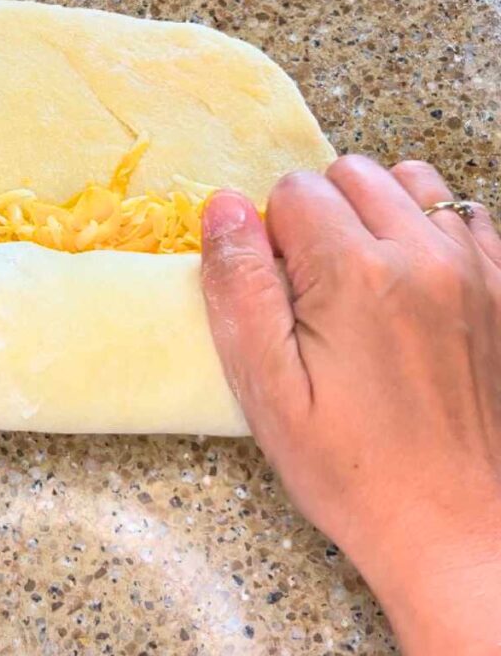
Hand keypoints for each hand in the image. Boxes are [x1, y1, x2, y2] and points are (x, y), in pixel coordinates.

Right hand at [200, 155, 500, 653]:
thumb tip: (224, 206)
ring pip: (409, 180)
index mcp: (355, 275)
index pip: (293, 191)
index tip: (279, 294)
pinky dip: (428, 229)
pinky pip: (464, 213)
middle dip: (319, 216)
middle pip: (350, 174)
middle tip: (313, 289)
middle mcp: (423, 255)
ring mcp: (475, 267)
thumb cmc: (349, 468)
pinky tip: (411, 284)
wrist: (453, 526)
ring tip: (361, 278)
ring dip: (374, 212)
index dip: (271, 237)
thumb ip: (239, 287)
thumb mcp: (265, 389)